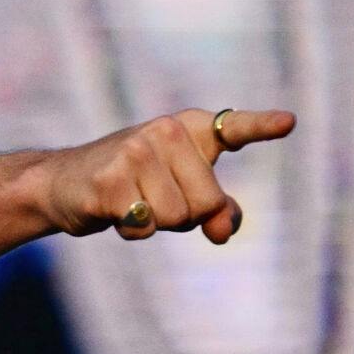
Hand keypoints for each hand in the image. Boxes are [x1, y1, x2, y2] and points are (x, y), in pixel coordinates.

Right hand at [36, 108, 295, 242]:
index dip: (262, 126)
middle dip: (186, 217)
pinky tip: (113, 211)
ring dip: (155, 224)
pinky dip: (132, 231)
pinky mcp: (110, 179)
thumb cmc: (132, 187)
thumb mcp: (180, 192)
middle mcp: (164, 130)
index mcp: (188, 128)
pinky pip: (144, 226)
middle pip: (207, 203)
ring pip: (176, 218)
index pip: (234, 127)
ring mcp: (135, 151)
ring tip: (132, 203)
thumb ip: (216, 209)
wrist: (63, 184)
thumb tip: (225, 230)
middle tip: (154, 200)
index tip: (289, 122)